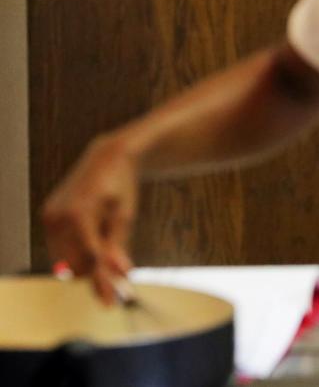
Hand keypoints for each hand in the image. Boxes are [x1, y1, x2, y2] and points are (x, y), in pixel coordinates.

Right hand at [42, 135, 138, 304]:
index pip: (91, 258)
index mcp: (80, 214)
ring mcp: (50, 218)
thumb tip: (122, 275)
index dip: (103, 282)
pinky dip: (77, 253)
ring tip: (107, 242)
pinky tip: (93, 237)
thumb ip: (118, 246)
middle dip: (96, 275)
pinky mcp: (48, 218)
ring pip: (66, 262)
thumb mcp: (125, 216)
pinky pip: (60, 249)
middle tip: (118, 275)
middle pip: (76, 266)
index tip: (112, 303)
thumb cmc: (121, 188)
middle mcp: (59, 217)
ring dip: (86, 264)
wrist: (107, 160)